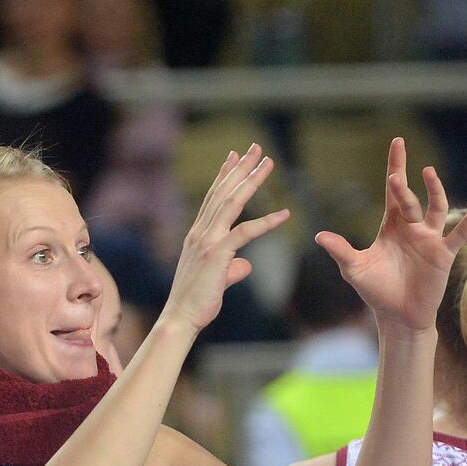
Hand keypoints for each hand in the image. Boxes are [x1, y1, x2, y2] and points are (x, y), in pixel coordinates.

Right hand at [161, 144, 287, 334]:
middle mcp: (201, 231)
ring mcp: (208, 241)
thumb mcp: (218, 278)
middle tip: (255, 148)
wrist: (182, 317)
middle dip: (241, 168)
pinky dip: (266, 222)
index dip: (225, 174)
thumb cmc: (198, 300)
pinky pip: (245, 232)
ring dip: (251, 181)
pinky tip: (285, 214)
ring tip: (268, 163)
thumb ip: (231, 267)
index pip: (213, 197)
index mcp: (199, 234)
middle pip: (223, 191)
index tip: (235, 156)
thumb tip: (245, 265)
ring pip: (232, 203)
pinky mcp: (218, 254)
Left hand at [315, 138, 466, 332]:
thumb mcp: (355, 269)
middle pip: (409, 197)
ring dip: (434, 190)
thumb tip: (318, 235)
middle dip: (402, 183)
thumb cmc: (377, 291)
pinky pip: (459, 233)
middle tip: (393, 173)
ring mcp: (430, 239)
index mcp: (392, 226)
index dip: (395, 166)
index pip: (393, 191)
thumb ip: (341, 250)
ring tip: (429, 173)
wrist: (399, 316)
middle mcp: (412, 228)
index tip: (397, 142)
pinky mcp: (443, 254)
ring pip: (436, 208)